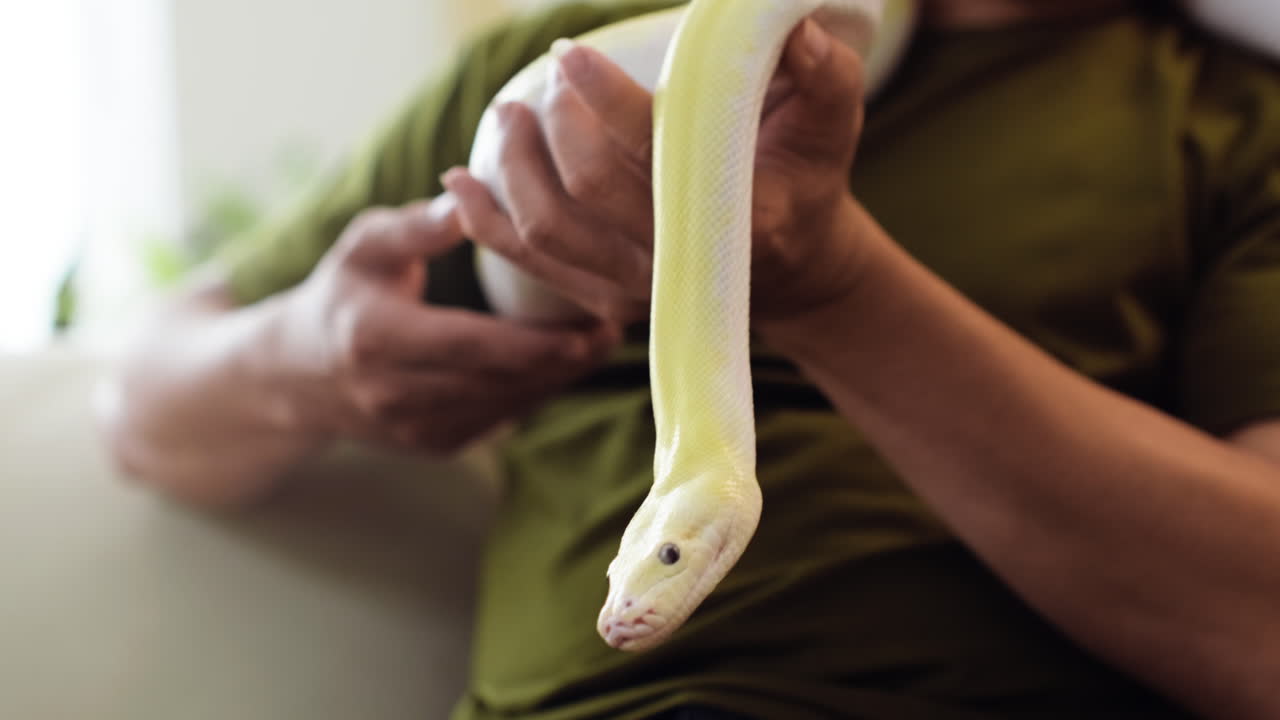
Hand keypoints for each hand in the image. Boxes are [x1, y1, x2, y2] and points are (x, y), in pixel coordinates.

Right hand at [276, 195, 618, 454]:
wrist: (298, 376)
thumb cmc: (343, 292)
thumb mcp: (364, 246)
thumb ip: (417, 226)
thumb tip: (469, 193)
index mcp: (376, 340)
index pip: (472, 345)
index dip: (539, 341)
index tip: (593, 322)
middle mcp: (394, 396)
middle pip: (501, 381)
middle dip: (565, 358)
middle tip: (615, 326)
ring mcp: (415, 430)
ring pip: (509, 405)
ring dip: (560, 377)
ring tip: (603, 340)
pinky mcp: (436, 446)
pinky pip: (501, 418)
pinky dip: (536, 391)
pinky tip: (566, 362)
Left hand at [442, 19, 871, 328]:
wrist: (792, 269)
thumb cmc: (807, 182)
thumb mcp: (830, 128)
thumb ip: (824, 76)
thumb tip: (797, 28)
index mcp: (739, 218)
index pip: (652, 155)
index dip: (605, 101)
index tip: (569, 54)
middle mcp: (679, 262)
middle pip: (587, 192)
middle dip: (554, 127)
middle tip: (547, 82)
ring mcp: (636, 288)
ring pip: (546, 230)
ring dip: (512, 167)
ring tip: (508, 113)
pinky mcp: (604, 298)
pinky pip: (527, 262)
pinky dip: (483, 222)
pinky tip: (457, 181)